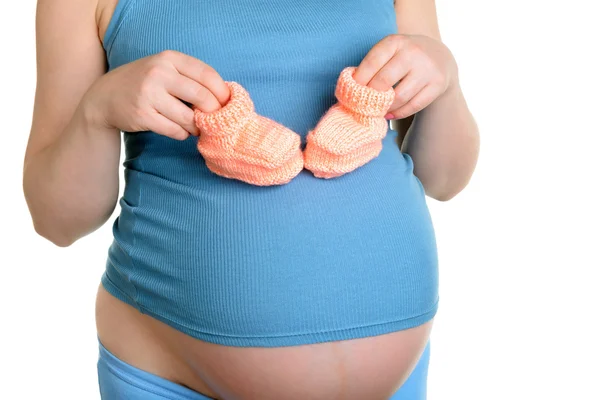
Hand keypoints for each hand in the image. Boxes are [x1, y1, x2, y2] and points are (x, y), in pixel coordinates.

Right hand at [82, 50, 229, 139]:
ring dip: (196, 126)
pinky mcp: (142, 115)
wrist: (105, 97)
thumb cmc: (145, 84)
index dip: (222, 92)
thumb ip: (190, 78)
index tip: (227, 103)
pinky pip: (175, 131)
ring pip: (189, 118)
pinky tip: (178, 130)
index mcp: (169, 59)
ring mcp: (149, 94)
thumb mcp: (164, 70)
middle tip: (214, 119)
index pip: (207, 74)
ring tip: (194, 126)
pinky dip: (182, 134)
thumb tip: (224, 97)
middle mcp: (159, 73)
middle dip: (213, 112)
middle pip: (202, 97)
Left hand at [353, 34, 458, 119]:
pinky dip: (398, 113)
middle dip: (370, 96)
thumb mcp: (389, 52)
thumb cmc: (403, 57)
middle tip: (362, 105)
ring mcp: (427, 69)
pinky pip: (413, 106)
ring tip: (376, 111)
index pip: (371, 64)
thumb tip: (351, 90)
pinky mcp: (437, 84)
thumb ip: (372, 66)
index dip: (359, 81)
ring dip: (384, 108)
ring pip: (399, 97)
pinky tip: (389, 114)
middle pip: (384, 81)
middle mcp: (412, 52)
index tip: (351, 92)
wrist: (439, 56)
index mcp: (395, 42)